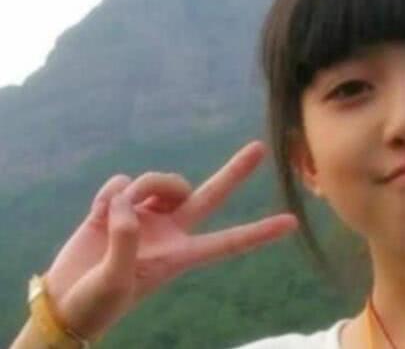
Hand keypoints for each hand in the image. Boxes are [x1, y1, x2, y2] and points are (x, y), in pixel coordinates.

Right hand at [42, 141, 298, 339]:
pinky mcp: (119, 205)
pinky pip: (122, 182)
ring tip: (112, 215)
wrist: (64, 302)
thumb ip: (125, 242)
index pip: (229, 242)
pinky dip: (109, 194)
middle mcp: (170, 231)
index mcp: (180, 256)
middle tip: (261, 147)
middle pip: (210, 195)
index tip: (292, 222)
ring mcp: (146, 215)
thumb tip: (128, 206)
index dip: (260, 232)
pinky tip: (97, 215)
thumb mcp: (114, 282)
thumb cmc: (94, 305)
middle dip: (235, 171)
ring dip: (139, 188)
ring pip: (158, 180)